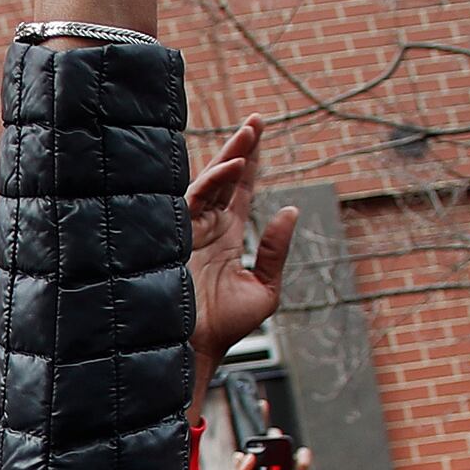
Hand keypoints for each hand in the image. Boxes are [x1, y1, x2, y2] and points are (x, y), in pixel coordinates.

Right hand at [186, 119, 296, 405]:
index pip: (241, 192)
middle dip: (241, 147)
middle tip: (257, 119)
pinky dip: (214, 181)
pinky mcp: (180, 236)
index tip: (262, 134)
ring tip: (250, 132)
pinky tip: (235, 166)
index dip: (253, 163)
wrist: (196, 349)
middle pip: (226, 178)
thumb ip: (276, 250)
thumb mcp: (265, 288)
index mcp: (228, 238)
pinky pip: (195, 200)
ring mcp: (193, 231)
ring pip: (211, 183)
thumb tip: (289, 210)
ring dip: (231, 156)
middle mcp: (209, 229)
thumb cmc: (226, 328)